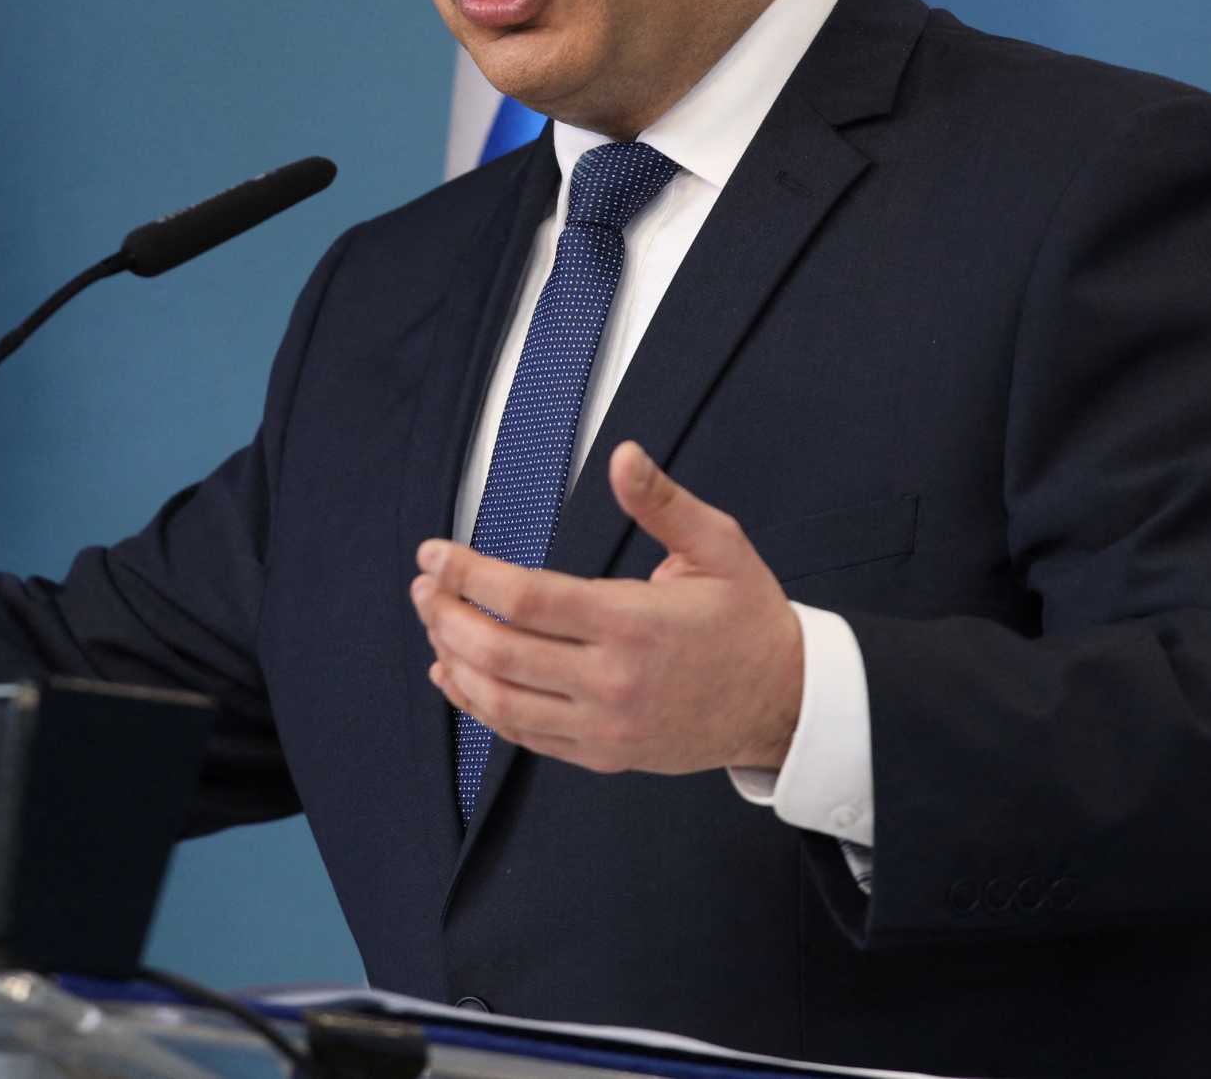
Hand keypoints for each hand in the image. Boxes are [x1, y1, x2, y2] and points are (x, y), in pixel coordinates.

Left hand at [412, 440, 803, 775]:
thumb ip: (663, 502)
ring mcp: (604, 726)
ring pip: (502, 701)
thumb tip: (622, 455)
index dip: (468, 574)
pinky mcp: (602, 754)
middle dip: (446, 615)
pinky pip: (524, 736)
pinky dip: (480, 706)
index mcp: (634, 624)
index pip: (526, 600)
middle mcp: (612, 681)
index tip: (434, 552)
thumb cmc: (749, 618)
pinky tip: (455, 675)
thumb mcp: (719, 546)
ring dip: (453, 661)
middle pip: (500, 652)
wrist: (786, 704)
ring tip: (433, 623)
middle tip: (423, 585)